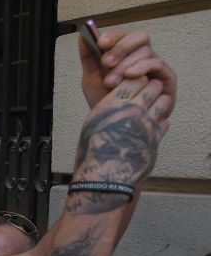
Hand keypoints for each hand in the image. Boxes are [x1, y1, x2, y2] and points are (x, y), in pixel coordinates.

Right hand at [73, 70, 170, 187]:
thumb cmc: (91, 152)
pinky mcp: (156, 137)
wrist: (104, 176)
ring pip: (164, 101)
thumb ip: (107, 109)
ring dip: (159, 103)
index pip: (134, 79)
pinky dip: (159, 124)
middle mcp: (133, 110)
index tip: (133, 87)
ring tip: (150, 111)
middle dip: (150, 89)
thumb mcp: (91, 124)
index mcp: (113, 104)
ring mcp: (147, 123)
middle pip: (152, 86)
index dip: (135, 81)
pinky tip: (149, 129)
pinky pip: (165, 123)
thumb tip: (116, 102)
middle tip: (145, 96)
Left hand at [80, 30, 176, 116]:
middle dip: (121, 48)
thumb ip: (88, 58)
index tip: (101, 43)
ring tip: (111, 81)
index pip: (123, 36)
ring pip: (146, 52)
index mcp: (125, 53)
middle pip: (139, 38)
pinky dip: (143, 67)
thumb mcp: (92, 79)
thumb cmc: (106, 100)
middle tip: (105, 62)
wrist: (117, 125)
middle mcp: (142, 56)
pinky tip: (130, 76)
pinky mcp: (166, 77)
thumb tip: (82, 36)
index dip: (114, 36)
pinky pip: (158, 64)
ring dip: (126, 64)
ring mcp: (155, 65)